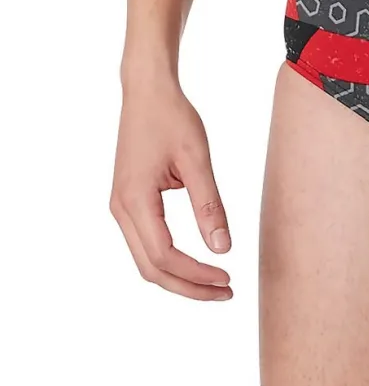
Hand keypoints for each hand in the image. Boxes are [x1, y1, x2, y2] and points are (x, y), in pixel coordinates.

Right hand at [110, 79, 232, 298]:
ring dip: (180, 277)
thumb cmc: (172, 119)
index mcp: (135, 200)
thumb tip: (223, 249)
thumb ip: (209, 205)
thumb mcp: (197, 160)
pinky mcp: (130, 203)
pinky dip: (170, 261)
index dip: (197, 275)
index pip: (165, 256)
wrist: (147, 92)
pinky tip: (197, 263)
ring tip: (216, 284)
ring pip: (146, 260)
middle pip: (151, 268)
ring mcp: (122, 207)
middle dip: (189, 287)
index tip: (228, 279)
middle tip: (227, 292)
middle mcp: (122, 209)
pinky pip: (146, 244)